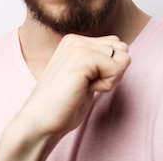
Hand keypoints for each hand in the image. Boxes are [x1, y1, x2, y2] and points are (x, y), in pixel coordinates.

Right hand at [0, 34, 130, 158]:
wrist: (39, 123)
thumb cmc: (63, 107)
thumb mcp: (86, 78)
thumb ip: (100, 63)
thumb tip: (124, 56)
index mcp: (75, 41)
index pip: (116, 46)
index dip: (110, 70)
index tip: (88, 83)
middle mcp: (76, 39)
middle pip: (123, 49)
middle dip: (114, 72)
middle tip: (88, 86)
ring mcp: (78, 46)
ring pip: (123, 57)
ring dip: (110, 79)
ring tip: (85, 88)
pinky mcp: (82, 57)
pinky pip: (116, 68)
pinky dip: (107, 85)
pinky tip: (85, 90)